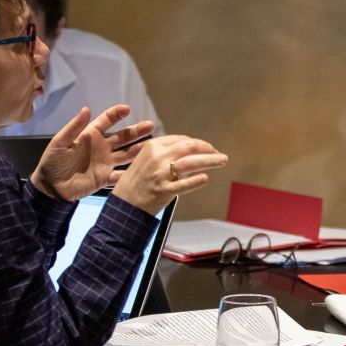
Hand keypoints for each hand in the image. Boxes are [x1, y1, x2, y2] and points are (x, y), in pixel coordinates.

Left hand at [31, 105, 152, 201]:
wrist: (51, 187)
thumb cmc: (52, 162)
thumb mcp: (60, 142)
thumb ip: (74, 127)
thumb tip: (86, 109)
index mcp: (90, 135)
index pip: (107, 121)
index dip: (116, 114)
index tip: (127, 109)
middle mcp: (102, 147)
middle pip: (123, 136)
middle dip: (136, 131)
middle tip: (150, 125)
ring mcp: (106, 162)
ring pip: (126, 154)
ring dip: (139, 150)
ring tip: (152, 146)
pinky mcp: (106, 177)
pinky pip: (121, 174)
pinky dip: (131, 172)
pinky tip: (142, 169)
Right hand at [112, 133, 228, 215]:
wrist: (123, 205)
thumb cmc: (136, 183)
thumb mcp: (145, 160)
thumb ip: (164, 154)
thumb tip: (189, 149)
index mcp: (152, 147)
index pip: (181, 140)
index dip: (198, 143)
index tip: (207, 148)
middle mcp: (157, 158)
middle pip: (190, 147)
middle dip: (208, 149)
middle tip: (220, 154)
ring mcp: (160, 174)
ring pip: (191, 163)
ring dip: (211, 161)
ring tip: (222, 161)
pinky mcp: (163, 191)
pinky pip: (184, 184)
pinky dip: (196, 181)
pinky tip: (205, 178)